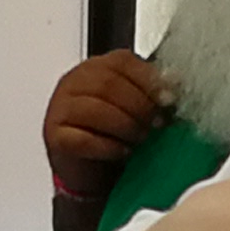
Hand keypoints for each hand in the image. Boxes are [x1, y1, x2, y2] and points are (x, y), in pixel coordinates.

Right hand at [44, 50, 173, 195]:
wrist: (93, 169)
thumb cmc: (115, 134)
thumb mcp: (138, 108)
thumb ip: (153, 93)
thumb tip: (175, 83)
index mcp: (97, 67)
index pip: (123, 62)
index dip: (149, 80)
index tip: (168, 100)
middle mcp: (75, 82)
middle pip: (108, 84)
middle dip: (139, 106)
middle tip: (156, 125)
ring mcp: (60, 107)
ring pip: (94, 109)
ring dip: (124, 126)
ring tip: (140, 139)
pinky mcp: (54, 135)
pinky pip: (82, 139)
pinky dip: (107, 147)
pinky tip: (122, 151)